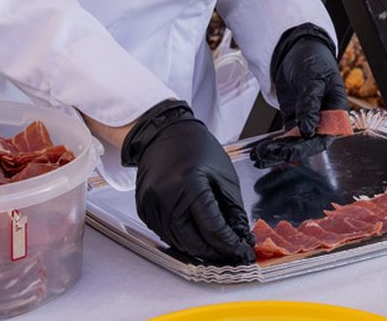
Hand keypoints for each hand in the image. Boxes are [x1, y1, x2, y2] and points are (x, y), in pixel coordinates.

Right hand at [121, 100, 254, 265]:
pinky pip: (164, 234)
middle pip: (193, 242)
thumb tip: (239, 236)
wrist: (163, 133)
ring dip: (198, 249)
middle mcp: (166, 197)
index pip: (212, 228)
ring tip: (216, 247)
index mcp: (189, 185)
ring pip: (177, 243)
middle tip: (231, 254)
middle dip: (215, 252)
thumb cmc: (195, 148)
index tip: (243, 252)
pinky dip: (181, 239)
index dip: (230, 244)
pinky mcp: (143, 209)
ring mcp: (151, 205)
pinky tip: (195, 236)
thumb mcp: (223, 175)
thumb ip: (232, 209)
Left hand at [249, 24, 346, 166]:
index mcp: (335, 109)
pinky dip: (274, 145)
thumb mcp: (312, 77)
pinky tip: (261, 152)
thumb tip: (308, 129)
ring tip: (261, 157)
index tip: (294, 148)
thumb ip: (310, 103)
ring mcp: (307, 119)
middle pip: (309, 142)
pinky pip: (284, 136)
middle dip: (291, 151)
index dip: (311, 145)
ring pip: (295, 142)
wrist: (297, 48)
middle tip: (274, 154)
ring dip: (279, 151)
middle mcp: (323, 118)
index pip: (326, 134)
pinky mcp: (293, 118)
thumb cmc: (313, 59)